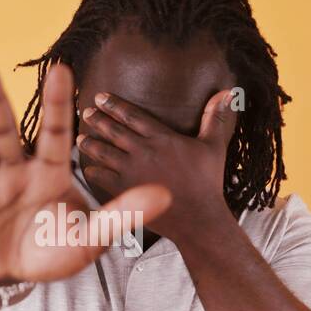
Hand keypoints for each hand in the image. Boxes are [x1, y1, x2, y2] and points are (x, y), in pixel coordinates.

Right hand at [0, 63, 171, 282]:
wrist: (13, 275)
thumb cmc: (53, 251)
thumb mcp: (91, 238)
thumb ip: (123, 214)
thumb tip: (166, 193)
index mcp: (50, 171)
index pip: (57, 133)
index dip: (59, 103)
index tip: (62, 69)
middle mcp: (17, 168)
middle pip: (7, 130)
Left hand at [76, 88, 237, 244]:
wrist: (199, 219)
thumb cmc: (208, 182)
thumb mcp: (214, 146)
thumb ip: (216, 118)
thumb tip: (229, 92)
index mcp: (162, 138)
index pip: (132, 115)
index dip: (114, 104)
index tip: (101, 97)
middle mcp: (144, 151)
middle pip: (114, 130)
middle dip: (98, 119)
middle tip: (86, 112)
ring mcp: (132, 172)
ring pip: (104, 152)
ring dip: (90, 144)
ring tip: (81, 138)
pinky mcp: (126, 191)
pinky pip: (102, 178)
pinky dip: (93, 172)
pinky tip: (86, 168)